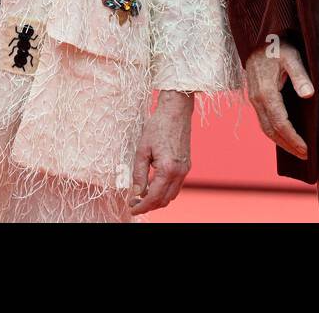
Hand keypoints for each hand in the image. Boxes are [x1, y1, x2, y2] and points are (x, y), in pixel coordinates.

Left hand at [129, 90, 192, 214]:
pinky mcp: (186, 165)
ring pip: (172, 195)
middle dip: (149, 205)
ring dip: (157, 199)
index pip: (153, 197)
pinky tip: (153, 185)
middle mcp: (180, 172)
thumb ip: (139, 174)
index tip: (131, 207)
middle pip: (164, 200)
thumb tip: (135, 193)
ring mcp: (185, 169)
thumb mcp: (142, 150)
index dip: (141, 206)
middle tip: (134, 202)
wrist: (176, 111)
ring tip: (142, 195)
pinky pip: (176, 186)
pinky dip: (165, 191)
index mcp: (168, 169)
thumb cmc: (158, 126)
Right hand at [243, 43, 312, 158]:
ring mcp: (254, 99)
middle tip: (305, 156)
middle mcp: (257, 99)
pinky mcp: (255, 97)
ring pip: (265, 127)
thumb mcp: (292, 56)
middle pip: (271, 130)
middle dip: (287, 145)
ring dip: (280, 141)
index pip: (280, 123)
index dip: (293, 138)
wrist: (259, 37)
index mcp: (266, 92)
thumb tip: (309, 95)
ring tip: (297, 150)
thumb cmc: (278, 45)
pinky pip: (263, 120)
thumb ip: (300, 75)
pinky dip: (274, 132)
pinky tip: (285, 135)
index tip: (307, 149)